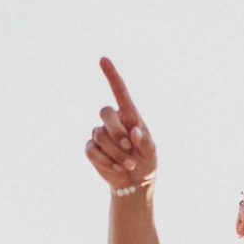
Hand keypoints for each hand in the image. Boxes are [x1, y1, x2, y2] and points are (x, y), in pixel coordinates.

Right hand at [85, 59, 158, 192]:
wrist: (135, 184)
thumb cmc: (146, 163)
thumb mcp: (152, 153)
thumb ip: (146, 142)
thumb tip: (134, 132)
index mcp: (129, 115)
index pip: (119, 91)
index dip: (111, 75)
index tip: (103, 59)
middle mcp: (113, 121)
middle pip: (105, 112)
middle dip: (117, 131)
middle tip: (130, 148)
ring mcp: (100, 134)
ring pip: (99, 134)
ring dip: (115, 152)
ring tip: (128, 164)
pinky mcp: (92, 149)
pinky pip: (91, 150)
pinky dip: (105, 161)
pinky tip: (117, 168)